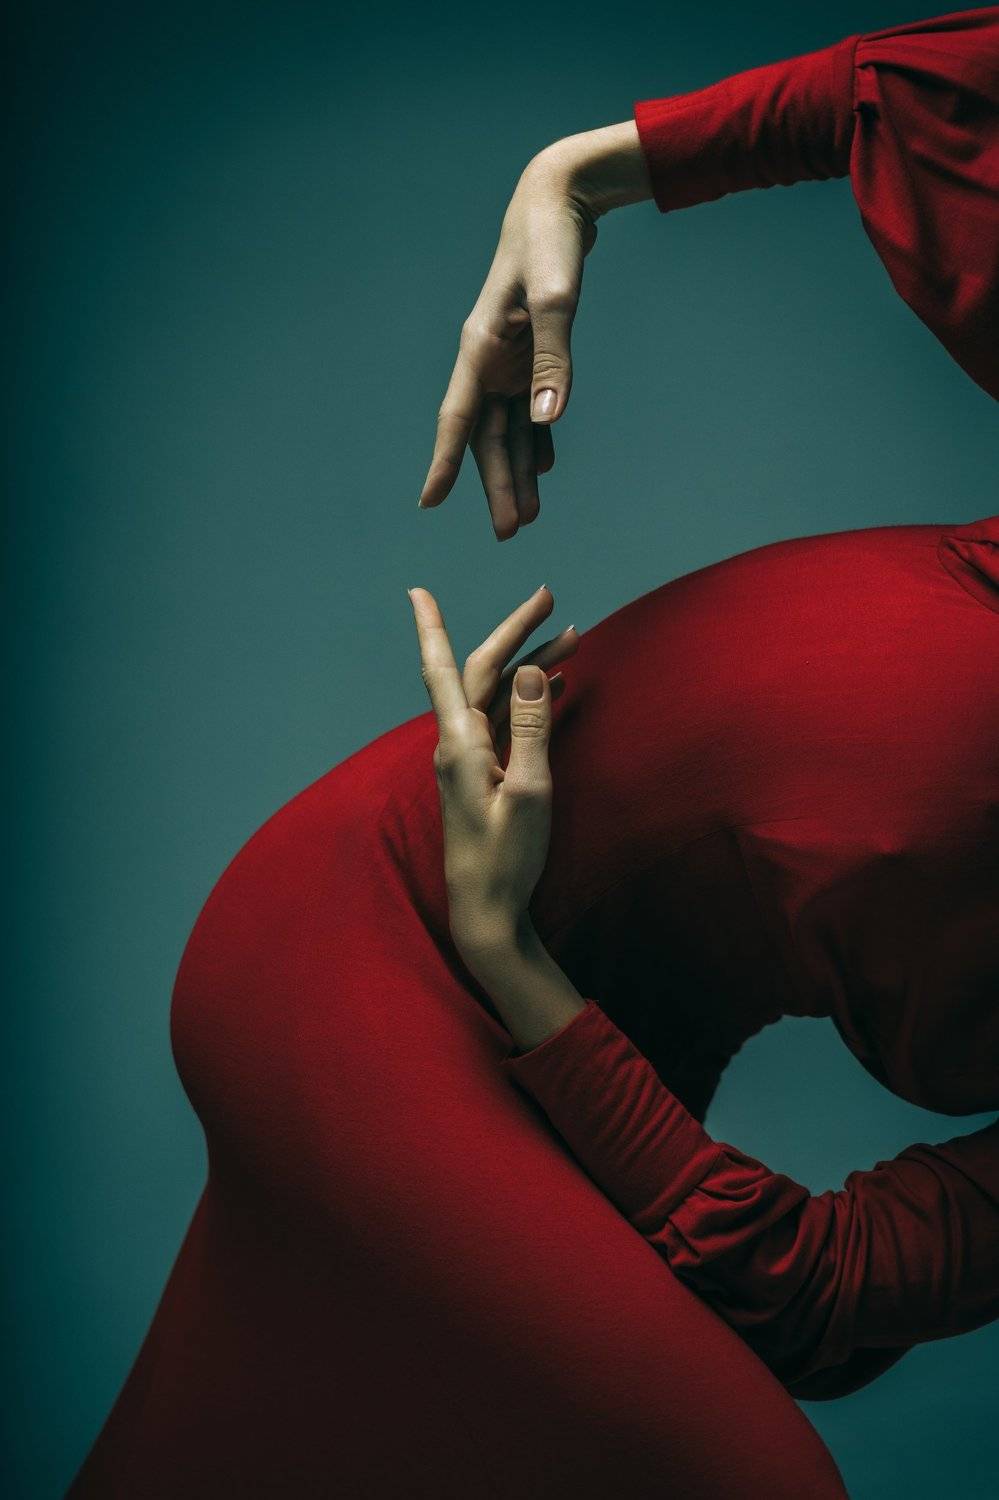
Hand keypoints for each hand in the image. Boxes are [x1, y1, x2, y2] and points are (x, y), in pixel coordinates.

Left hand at [407, 582, 578, 955]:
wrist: (487, 910)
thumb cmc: (506, 858)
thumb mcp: (531, 792)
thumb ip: (532, 728)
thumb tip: (532, 671)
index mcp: (460, 744)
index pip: (446, 670)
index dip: (431, 628)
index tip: (416, 590)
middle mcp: (458, 744)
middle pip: (483, 672)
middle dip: (514, 632)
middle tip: (549, 598)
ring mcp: (471, 759)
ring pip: (499, 695)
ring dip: (533, 664)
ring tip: (574, 636)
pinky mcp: (486, 774)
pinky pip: (506, 721)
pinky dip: (531, 697)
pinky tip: (558, 683)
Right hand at [417, 124, 651, 540]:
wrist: (559, 202)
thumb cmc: (550, 243)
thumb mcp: (555, 299)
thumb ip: (552, 359)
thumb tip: (546, 420)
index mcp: (479, 349)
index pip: (458, 419)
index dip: (444, 463)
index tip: (429, 503)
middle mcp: (487, 360)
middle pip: (487, 437)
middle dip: (497, 486)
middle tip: (509, 533)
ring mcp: (506, 359)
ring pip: (508, 429)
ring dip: (517, 471)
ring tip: (528, 516)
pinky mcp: (527, 353)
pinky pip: (529, 409)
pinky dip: (536, 439)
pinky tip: (544, 467)